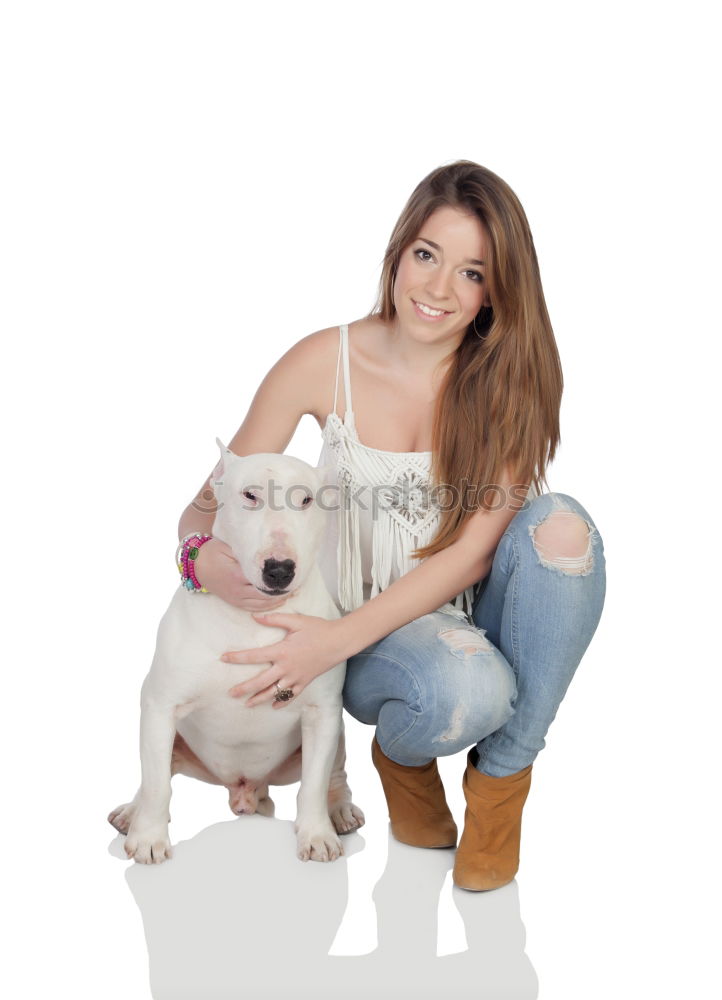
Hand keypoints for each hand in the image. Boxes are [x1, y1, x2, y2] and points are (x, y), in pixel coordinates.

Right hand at [193, 538, 288, 611]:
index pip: (263, 581)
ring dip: (278, 600)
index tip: (292, 576)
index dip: (279, 581)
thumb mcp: (229, 546)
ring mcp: (235, 598)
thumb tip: (267, 552)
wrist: (196, 565)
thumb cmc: (213, 551)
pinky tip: (279, 601)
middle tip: (298, 586)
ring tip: (293, 593)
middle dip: (283, 592)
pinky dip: (268, 606)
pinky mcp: (234, 602)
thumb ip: (247, 551)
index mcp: (237, 575)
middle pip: (266, 595)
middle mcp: (237, 590)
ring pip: (262, 604)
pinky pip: (254, 608)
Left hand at [221, 613, 345, 707]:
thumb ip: (275, 619)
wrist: (339, 641)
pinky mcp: (305, 682)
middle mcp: (287, 667)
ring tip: (247, 704)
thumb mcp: (296, 621)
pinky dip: (282, 701)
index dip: (237, 657)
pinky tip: (273, 706)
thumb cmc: (318, 629)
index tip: (224, 658)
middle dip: (244, 688)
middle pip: (261, 681)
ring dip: (259, 698)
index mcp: (282, 651)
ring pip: (274, 692)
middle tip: (230, 693)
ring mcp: (296, 677)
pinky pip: (291, 695)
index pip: (255, 656)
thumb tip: (255, 616)